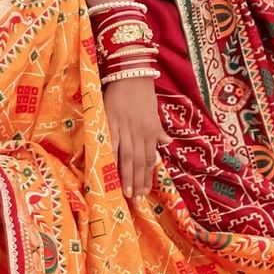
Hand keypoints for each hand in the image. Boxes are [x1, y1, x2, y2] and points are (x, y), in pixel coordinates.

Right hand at [102, 76, 168, 201]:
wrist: (131, 74)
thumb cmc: (142, 95)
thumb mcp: (154, 114)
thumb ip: (158, 131)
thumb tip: (167, 143)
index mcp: (150, 132)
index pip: (148, 159)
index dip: (146, 177)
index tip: (145, 193)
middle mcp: (139, 132)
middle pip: (138, 161)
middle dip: (137, 181)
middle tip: (135, 199)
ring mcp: (124, 127)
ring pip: (125, 156)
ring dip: (125, 175)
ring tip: (124, 191)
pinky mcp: (110, 120)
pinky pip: (109, 141)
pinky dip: (108, 155)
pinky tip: (106, 168)